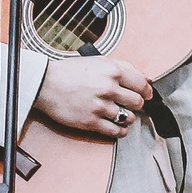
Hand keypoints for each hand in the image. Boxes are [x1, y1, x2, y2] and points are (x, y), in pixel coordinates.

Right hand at [36, 56, 152, 134]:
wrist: (44, 83)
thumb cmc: (69, 72)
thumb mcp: (99, 61)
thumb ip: (124, 67)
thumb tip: (145, 78)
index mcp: (113, 72)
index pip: (142, 85)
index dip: (147, 91)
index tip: (147, 95)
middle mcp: (108, 89)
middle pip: (138, 102)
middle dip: (136, 104)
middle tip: (130, 103)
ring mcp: (100, 107)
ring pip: (128, 118)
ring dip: (127, 117)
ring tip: (120, 114)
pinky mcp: (91, 122)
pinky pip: (116, 131)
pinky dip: (120, 131)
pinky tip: (117, 126)